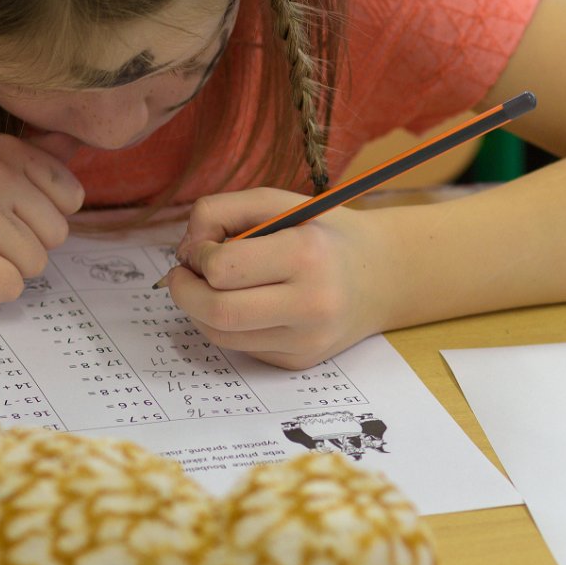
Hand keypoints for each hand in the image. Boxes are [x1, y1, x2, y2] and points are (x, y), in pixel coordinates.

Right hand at [0, 133, 83, 304]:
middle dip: (24, 245)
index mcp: (5, 150)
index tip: (3, 213)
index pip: (70, 196)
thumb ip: (34, 155)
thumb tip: (79, 136)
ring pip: (36, 264)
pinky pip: (10, 287)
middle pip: (57, 234)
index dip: (41, 215)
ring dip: (5, 267)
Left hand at [162, 188, 393, 370]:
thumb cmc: (321, 232)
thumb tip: (185, 251)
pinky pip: (241, 348)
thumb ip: (221, 210)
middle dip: (184, 291)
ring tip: (210, 286)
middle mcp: (311, 304)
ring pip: (221, 336)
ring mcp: (306, 340)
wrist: (381, 276)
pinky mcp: (298, 361)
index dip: (198, 256)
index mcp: (307, 255)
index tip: (203, 245)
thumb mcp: (278, 202)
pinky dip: (227, 325)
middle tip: (184, 274)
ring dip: (198, 310)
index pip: (223, 269)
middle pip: (218, 312)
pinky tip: (243, 302)